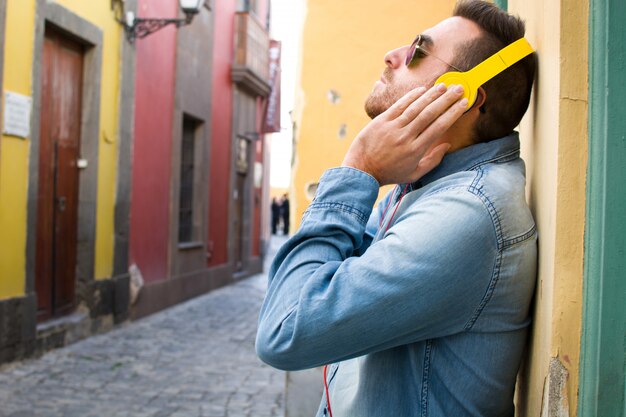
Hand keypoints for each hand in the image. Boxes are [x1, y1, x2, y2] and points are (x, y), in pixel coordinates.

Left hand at [342, 83, 466, 185]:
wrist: (361, 170)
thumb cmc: (389, 174)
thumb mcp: (413, 174)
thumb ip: (432, 161)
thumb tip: (447, 145)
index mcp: (416, 150)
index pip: (439, 127)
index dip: (453, 113)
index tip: (464, 103)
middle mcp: (406, 137)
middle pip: (430, 114)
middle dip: (446, 100)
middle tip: (459, 89)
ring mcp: (393, 128)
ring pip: (416, 107)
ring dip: (431, 95)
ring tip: (444, 86)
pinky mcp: (381, 121)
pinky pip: (399, 105)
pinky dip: (411, 97)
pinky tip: (422, 90)